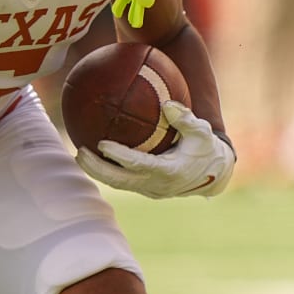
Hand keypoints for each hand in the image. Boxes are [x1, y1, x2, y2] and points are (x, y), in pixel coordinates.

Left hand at [76, 102, 235, 198]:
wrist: (214, 174)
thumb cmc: (206, 148)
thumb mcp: (202, 131)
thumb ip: (186, 118)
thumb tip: (167, 103)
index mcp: (169, 172)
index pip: (138, 165)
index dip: (118, 156)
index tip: (102, 143)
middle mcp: (156, 185)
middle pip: (119, 181)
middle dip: (97, 169)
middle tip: (80, 153)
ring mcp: (150, 190)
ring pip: (118, 184)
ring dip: (97, 172)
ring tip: (79, 155)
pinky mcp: (146, 189)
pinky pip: (123, 181)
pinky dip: (107, 171)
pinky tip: (94, 156)